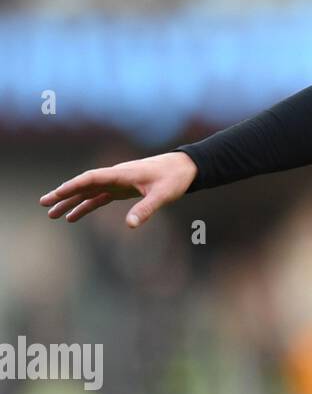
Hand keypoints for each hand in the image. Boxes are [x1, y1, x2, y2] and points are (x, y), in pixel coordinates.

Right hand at [40, 152, 197, 227]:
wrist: (185, 168)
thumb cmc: (174, 178)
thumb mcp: (162, 195)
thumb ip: (146, 209)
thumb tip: (129, 225)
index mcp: (121, 174)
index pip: (91, 178)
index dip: (72, 186)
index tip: (56, 194)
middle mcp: (115, 176)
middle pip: (84, 184)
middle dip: (63, 194)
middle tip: (43, 204)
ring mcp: (117, 183)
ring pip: (88, 191)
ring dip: (70, 201)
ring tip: (51, 214)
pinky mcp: (122, 189)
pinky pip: (98, 197)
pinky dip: (85, 205)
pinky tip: (73, 216)